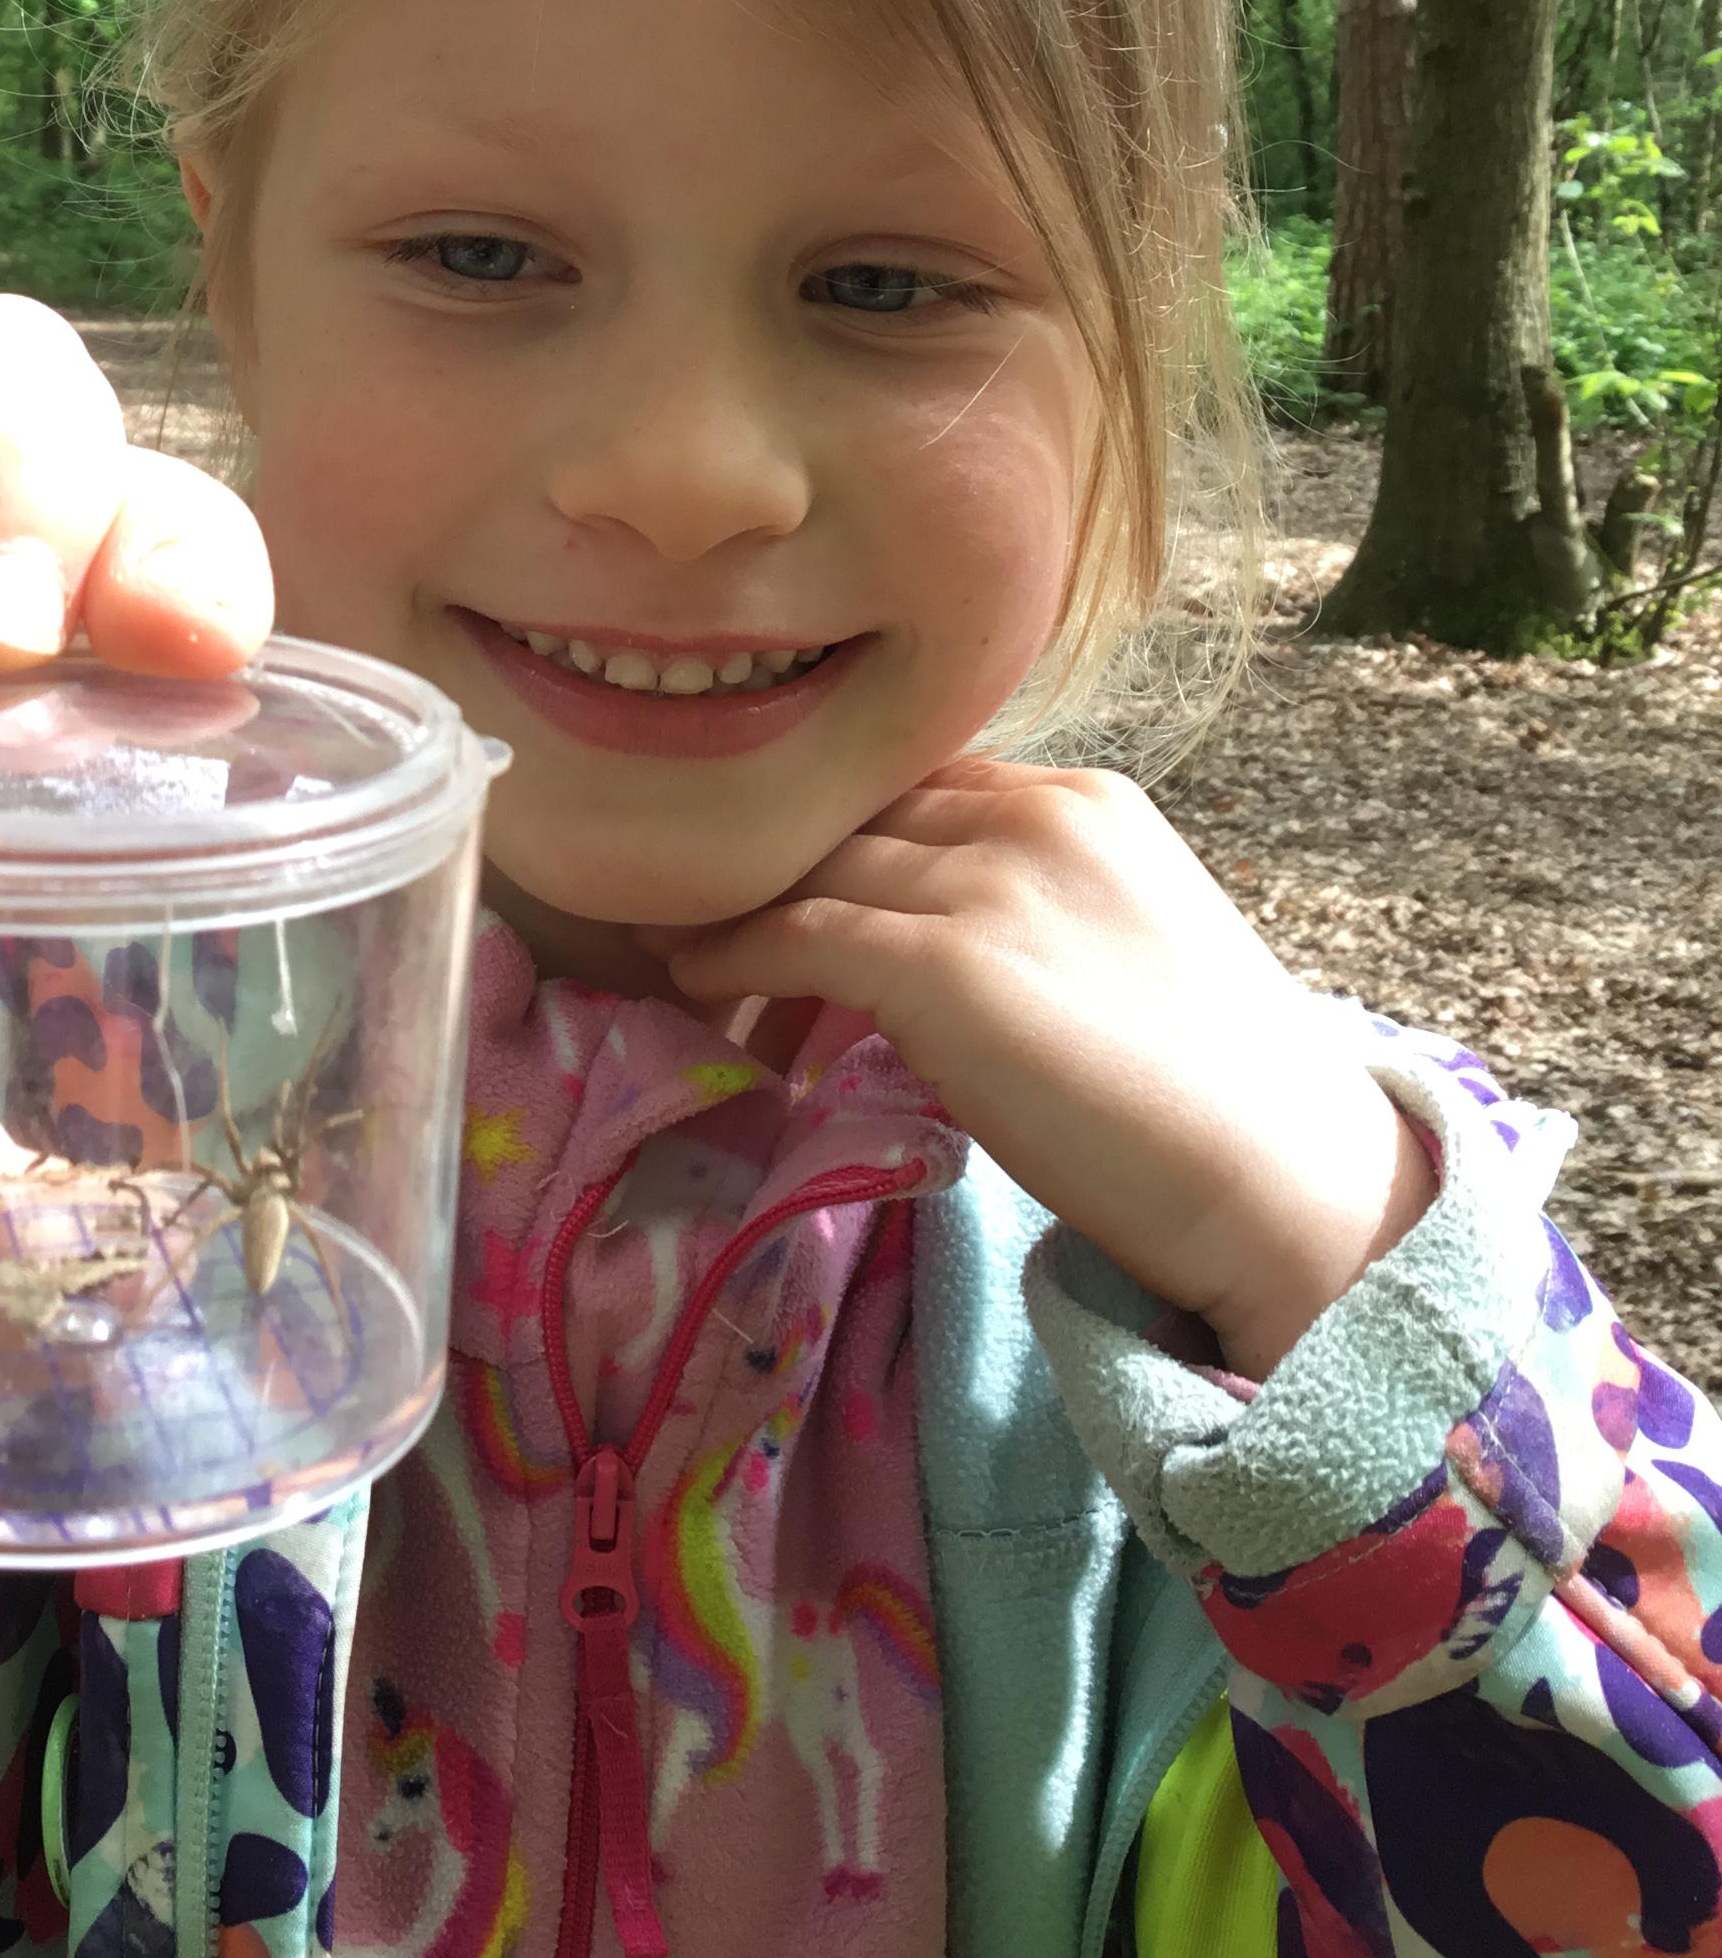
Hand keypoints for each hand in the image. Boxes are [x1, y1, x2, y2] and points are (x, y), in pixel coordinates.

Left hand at [661, 760, 1433, 1378]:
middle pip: (853, 815)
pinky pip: (796, 935)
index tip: (776, 873)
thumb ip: (1027, 903)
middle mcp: (1029, 814)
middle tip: (697, 908)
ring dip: (736, 907)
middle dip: (776, 860)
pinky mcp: (944, 963)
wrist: (1280, 1176)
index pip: (915, 781)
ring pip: (813, 868)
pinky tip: (694, 979)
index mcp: (1080, 799)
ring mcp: (986, 881)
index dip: (838, 827)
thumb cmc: (1212, 1091)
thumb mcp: (1121, 939)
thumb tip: (917, 935)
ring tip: (678, 945)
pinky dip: (730, 953)